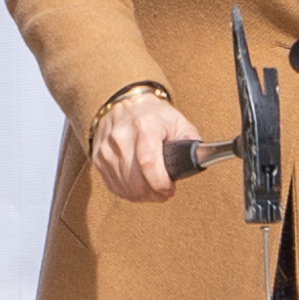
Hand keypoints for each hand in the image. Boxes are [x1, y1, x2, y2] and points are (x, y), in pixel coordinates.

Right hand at [86, 87, 192, 204]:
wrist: (125, 104)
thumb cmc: (154, 115)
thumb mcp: (179, 122)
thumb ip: (192, 144)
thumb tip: (200, 161)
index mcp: (145, 124)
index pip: (148, 162)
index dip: (160, 182)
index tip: (169, 189)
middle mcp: (122, 136)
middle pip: (136, 181)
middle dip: (154, 194)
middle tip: (163, 191)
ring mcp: (107, 148)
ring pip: (125, 187)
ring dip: (142, 195)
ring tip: (152, 188)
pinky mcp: (98, 158)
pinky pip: (114, 186)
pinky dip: (128, 192)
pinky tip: (138, 186)